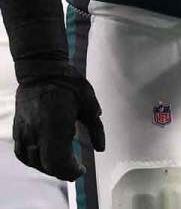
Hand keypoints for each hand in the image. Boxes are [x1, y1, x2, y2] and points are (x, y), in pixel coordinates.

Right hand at [12, 61, 104, 180]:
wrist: (41, 70)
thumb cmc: (68, 83)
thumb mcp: (89, 102)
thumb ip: (96, 127)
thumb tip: (101, 148)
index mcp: (55, 125)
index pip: (58, 161)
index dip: (70, 171)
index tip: (82, 169)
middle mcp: (36, 131)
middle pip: (46, 165)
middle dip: (63, 172)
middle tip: (76, 169)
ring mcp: (24, 131)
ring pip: (33, 161)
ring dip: (49, 167)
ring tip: (64, 163)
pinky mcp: (17, 129)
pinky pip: (22, 153)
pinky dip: (33, 161)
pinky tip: (44, 158)